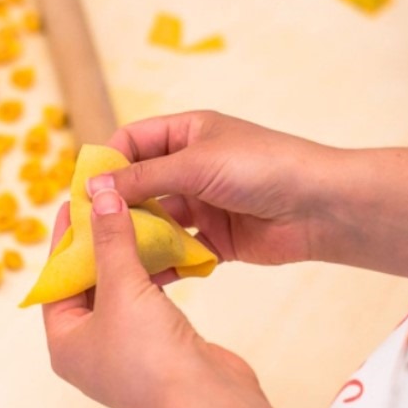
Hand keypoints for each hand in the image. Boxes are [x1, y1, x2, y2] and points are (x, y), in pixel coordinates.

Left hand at [43, 192, 312, 407]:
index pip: (56, 280)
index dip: (65, 240)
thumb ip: (111, 242)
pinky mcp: (157, 345)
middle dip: (96, 244)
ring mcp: (125, 348)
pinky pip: (145, 299)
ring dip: (125, 256)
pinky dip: (149, 274)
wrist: (207, 403)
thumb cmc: (148, 355)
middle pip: (86, 283)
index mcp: (65, 342)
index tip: (75, 204)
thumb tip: (102, 197)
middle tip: (104, 204)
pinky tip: (157, 246)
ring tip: (130, 216)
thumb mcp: (122, 289)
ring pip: (118, 290)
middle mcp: (90, 347)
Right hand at [88, 110, 330, 265]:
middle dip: (117, 205)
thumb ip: (143, 178)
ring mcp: (202, 203)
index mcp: (186, 134)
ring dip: (138, 235)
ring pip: (157, 219)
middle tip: (90, 229)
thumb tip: (93, 186)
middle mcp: (190, 167)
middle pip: (140, 184)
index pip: (132, 142)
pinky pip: (180, 248)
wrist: (321, 207)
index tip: (85, 189)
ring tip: (111, 255)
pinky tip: (144, 273)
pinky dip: (164, 260)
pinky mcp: (214, 237)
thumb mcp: (195, 164)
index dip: (108, 162)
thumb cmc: (261, 167)